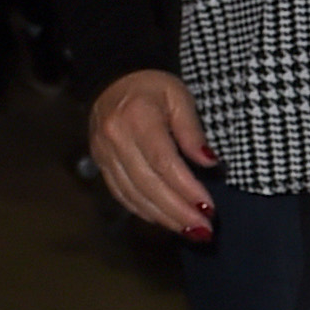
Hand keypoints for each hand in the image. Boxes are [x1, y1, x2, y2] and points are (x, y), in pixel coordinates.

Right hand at [88, 67, 216, 237]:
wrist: (113, 79)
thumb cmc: (152, 88)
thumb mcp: (179, 97)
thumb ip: (193, 131)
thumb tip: (209, 162)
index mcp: (138, 118)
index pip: (164, 162)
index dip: (186, 189)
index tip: (208, 208)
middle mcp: (116, 138)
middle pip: (148, 185)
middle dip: (178, 212)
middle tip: (204, 229)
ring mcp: (104, 153)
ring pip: (134, 195)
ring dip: (164, 218)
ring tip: (190, 231)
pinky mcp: (100, 164)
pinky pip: (122, 195)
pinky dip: (145, 211)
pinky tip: (165, 221)